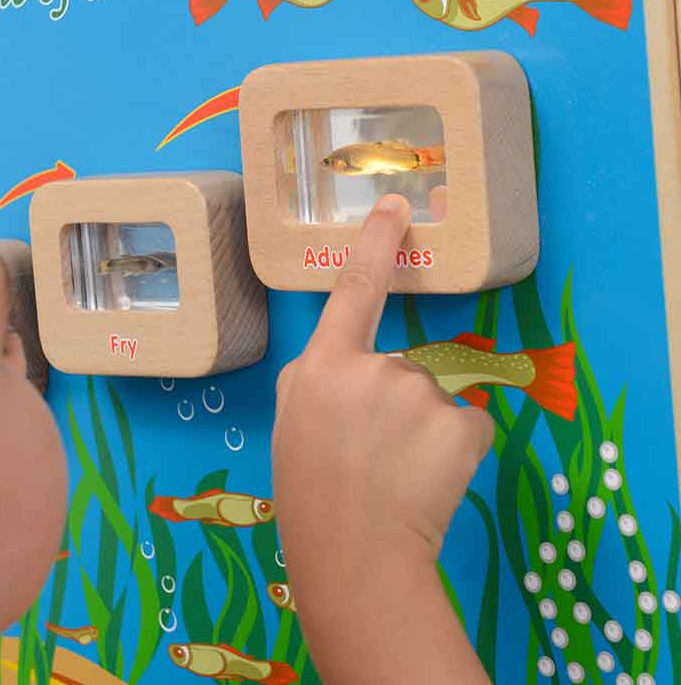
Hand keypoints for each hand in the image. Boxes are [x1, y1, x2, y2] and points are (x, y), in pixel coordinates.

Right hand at [272, 193, 492, 683]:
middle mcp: (371, 367)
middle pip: (398, 366)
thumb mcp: (293, 421)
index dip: (377, 244)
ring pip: (432, 399)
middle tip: (371, 455)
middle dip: (393, 405)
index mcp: (321, 364)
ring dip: (422, 430)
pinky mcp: (460, 423)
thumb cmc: (310, 490)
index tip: (398, 203)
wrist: (352, 554)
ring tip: (395, 473)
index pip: (354, 289)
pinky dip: (453, 449)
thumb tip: (346, 364)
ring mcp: (418, 393)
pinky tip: (428, 479)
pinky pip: (464, 424)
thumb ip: (319, 378)